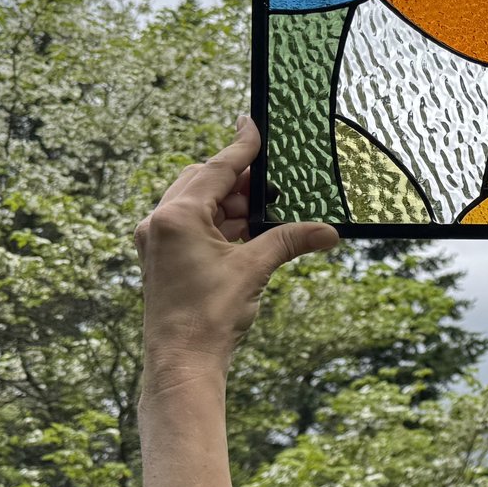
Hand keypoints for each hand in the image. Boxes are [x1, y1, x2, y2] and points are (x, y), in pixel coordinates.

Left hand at [136, 117, 339, 388]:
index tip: (253, 123)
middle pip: (202, 182)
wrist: (182, 362)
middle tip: (271, 183)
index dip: (241, 146)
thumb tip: (330, 231)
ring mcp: (157, 241)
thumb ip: (289, 240)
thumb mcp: (254, 269)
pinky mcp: (162, 258)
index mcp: (176, 217)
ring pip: (197, 205)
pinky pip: (193, 227)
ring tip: (264, 213)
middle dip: (238, 181)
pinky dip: (219, 225)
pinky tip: (246, 234)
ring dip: (230, 206)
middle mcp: (159, 223)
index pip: (215, 169)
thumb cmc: (209, 316)